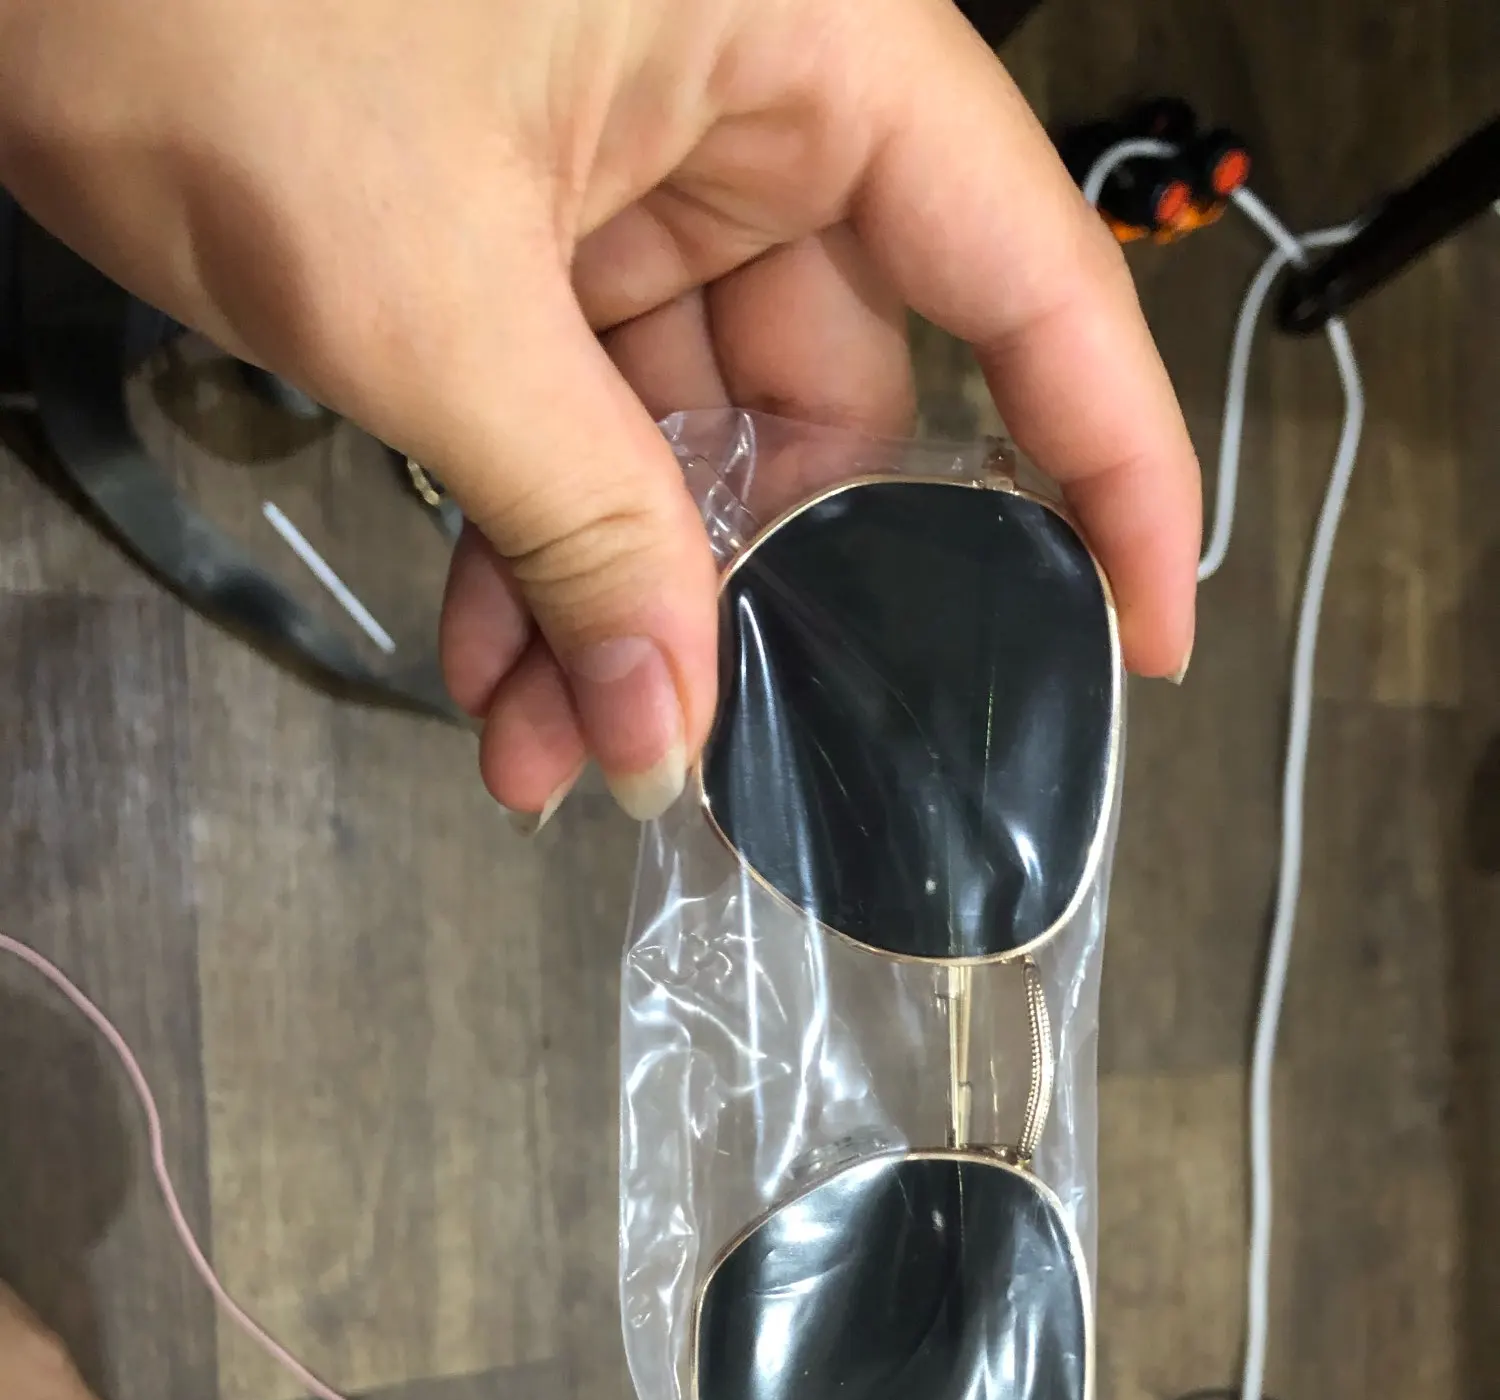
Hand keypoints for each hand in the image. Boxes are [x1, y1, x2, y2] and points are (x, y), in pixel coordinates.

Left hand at [0, 0, 1198, 821]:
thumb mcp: (428, 297)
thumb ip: (584, 525)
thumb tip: (674, 722)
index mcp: (799, 41)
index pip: (1024, 276)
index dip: (1106, 466)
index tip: (1143, 622)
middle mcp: (740, 97)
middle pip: (835, 403)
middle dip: (754, 599)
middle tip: (698, 744)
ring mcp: (624, 164)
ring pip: (684, 443)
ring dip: (620, 609)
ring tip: (551, 746)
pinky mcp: (519, 221)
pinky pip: (576, 423)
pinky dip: (538, 546)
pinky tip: (496, 668)